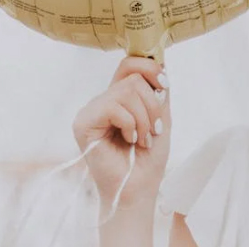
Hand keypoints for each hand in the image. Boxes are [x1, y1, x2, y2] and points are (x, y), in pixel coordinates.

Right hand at [72, 55, 170, 207]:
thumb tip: (160, 61)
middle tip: (153, 129)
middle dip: (153, 104)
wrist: (139, 187)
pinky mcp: (83, 122)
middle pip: (133, 76)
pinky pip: (114, 106)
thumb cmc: (149, 157)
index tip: (164, 87)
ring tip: (142, 139)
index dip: (151, 68)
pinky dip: (130, 124)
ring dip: (144, 118)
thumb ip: (158, 90)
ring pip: (127, 90)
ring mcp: (91, 110)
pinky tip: (129, 140)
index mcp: (119, 97)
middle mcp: (103, 100)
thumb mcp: (161, 116)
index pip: (130, 64)